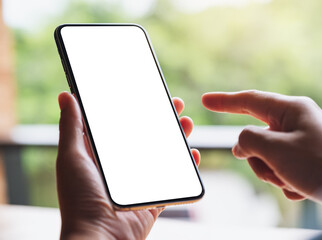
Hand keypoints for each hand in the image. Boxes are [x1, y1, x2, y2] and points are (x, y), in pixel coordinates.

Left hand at [56, 92, 199, 239]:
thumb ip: (71, 127)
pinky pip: (173, 180)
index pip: (121, 126)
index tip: (147, 92)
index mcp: (102, 156)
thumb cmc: (80, 199)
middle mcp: (122, 168)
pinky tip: (192, 153)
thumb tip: (66, 96)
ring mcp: (139, 183)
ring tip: (186, 123)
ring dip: (176, 138)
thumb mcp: (71, 157)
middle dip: (161, 119)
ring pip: (163, 155)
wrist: (101, 239)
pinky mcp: (153, 198)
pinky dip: (186, 167)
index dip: (135, 108)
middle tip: (174, 103)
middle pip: (146, 138)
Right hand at [202, 90, 321, 212]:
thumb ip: (247, 140)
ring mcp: (299, 141)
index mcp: (291, 110)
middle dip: (258, 157)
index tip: (205, 100)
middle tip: (272, 168)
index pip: (249, 100)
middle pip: (256, 135)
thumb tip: (239, 146)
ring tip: (290, 179)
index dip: (224, 101)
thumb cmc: (320, 166)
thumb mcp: (275, 149)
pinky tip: (301, 186)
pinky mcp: (303, 159)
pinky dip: (283, 180)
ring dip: (270, 172)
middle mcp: (295, 122)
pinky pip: (278, 167)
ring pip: (264, 154)